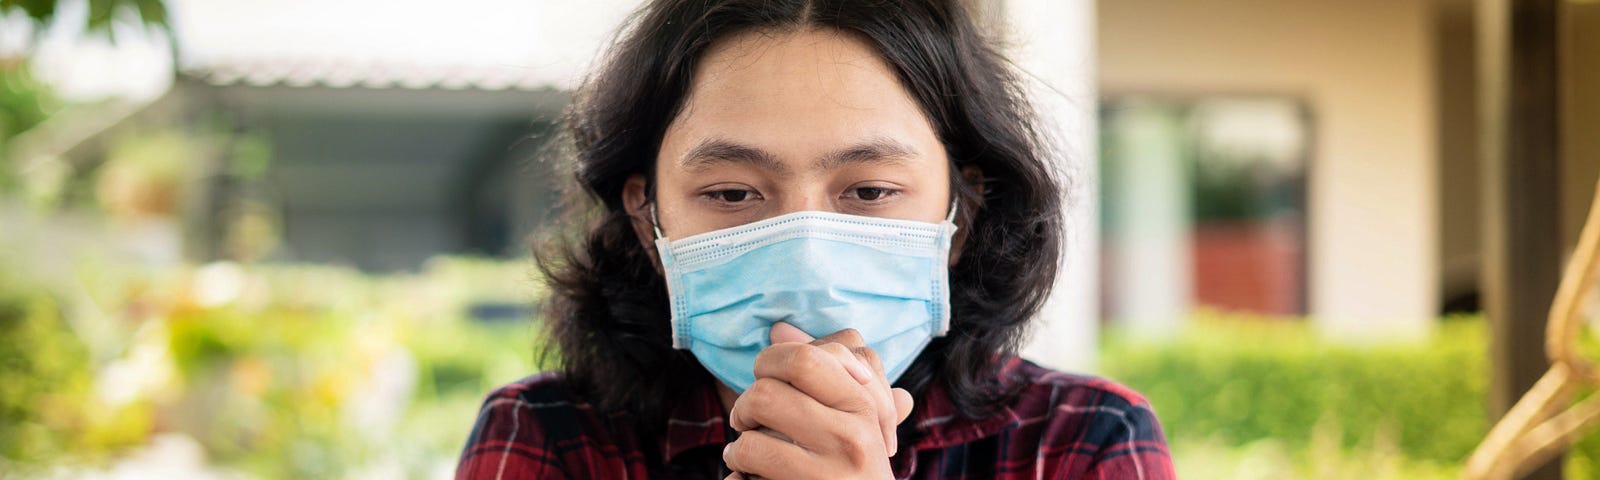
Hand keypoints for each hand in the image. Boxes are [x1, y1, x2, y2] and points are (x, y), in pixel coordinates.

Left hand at [723, 323, 915, 479]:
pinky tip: (746, 476)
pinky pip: (747, 466)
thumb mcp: (853, 418)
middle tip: (748, 417)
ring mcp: (829, 470)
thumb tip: (780, 327)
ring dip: (738, 440)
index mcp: (864, 405)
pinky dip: (736, 471)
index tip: (769, 381)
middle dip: (746, 401)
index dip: (771, 363)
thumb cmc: (852, 468)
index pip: (804, 358)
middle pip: (770, 388)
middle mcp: (853, 434)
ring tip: (746, 451)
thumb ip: (824, 370)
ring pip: (752, 428)